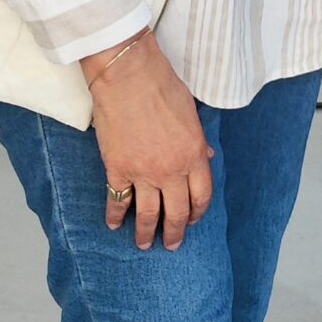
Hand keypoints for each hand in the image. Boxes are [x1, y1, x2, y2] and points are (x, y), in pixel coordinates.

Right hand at [84, 34, 214, 249]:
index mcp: (193, 154)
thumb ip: (198, 138)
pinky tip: (114, 225)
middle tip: (171, 245)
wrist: (128, 75)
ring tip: (144, 245)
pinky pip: (117, 200)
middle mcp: (171, 170)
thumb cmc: (161, 85)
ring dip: (146, 233)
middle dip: (175, 233)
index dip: (197, 213)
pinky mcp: (117, 169)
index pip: (201, 195)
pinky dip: (116, 215)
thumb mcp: (191, 111)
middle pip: (176, 212)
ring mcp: (143, 173)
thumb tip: (207, 155)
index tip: (193, 221)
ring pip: (148, 214)